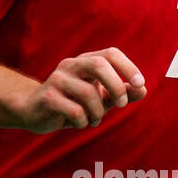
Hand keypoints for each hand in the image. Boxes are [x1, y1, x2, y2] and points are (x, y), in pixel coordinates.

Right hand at [18, 48, 146, 132]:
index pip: (110, 54)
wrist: (34, 112)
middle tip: (122, 104)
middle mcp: (71, 65)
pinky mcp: (48, 97)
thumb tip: (143, 90)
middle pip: (98, 64)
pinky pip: (75, 110)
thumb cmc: (72, 103)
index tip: (140, 84)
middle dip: (115, 86)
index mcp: (85, 61)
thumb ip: (121, 93)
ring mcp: (57, 80)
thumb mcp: (100, 99)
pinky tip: (81, 123)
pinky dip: (84, 121)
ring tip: (95, 120)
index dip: (128, 67)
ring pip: (88, 92)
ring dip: (98, 112)